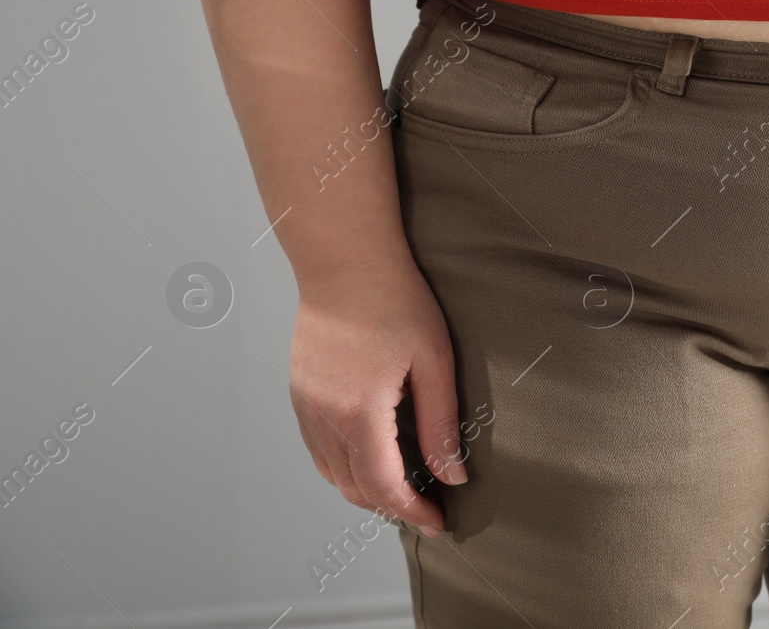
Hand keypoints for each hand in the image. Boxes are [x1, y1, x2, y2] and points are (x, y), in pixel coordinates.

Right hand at [288, 259, 463, 535]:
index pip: (384, 485)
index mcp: (359, 410)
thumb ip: (441, 424)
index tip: (439, 523)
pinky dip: (345, 467)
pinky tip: (372, 460)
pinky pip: (318, 450)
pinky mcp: (300, 394)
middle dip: (391, 507)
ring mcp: (305, 405)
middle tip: (428, 510)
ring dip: (366, 491)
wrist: (345, 261)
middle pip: (354, 488)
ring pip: (332, 473)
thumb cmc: (396, 301)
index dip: (412, 511)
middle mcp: (323, 415)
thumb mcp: (434, 362)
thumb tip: (453, 476)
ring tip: (405, 490)